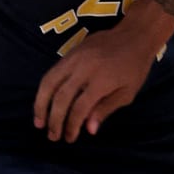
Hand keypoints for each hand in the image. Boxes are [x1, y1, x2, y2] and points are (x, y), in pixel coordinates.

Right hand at [33, 7, 166, 141]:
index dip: (72, 125)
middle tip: (52, 136)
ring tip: (38, 122)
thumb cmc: (135, 67)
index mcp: (101, 81)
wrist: (133, 35)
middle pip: (61, 97)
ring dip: (41, 104)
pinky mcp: (69, 53)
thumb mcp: (127, 92)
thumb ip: (106, 109)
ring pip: (49, 82)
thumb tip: (89, 130)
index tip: (69, 138)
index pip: (80, 108)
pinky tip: (43, 102)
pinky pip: (51, 72)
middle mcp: (84, 68)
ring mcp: (74, 58)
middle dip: (54, 119)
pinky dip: (45, 89)